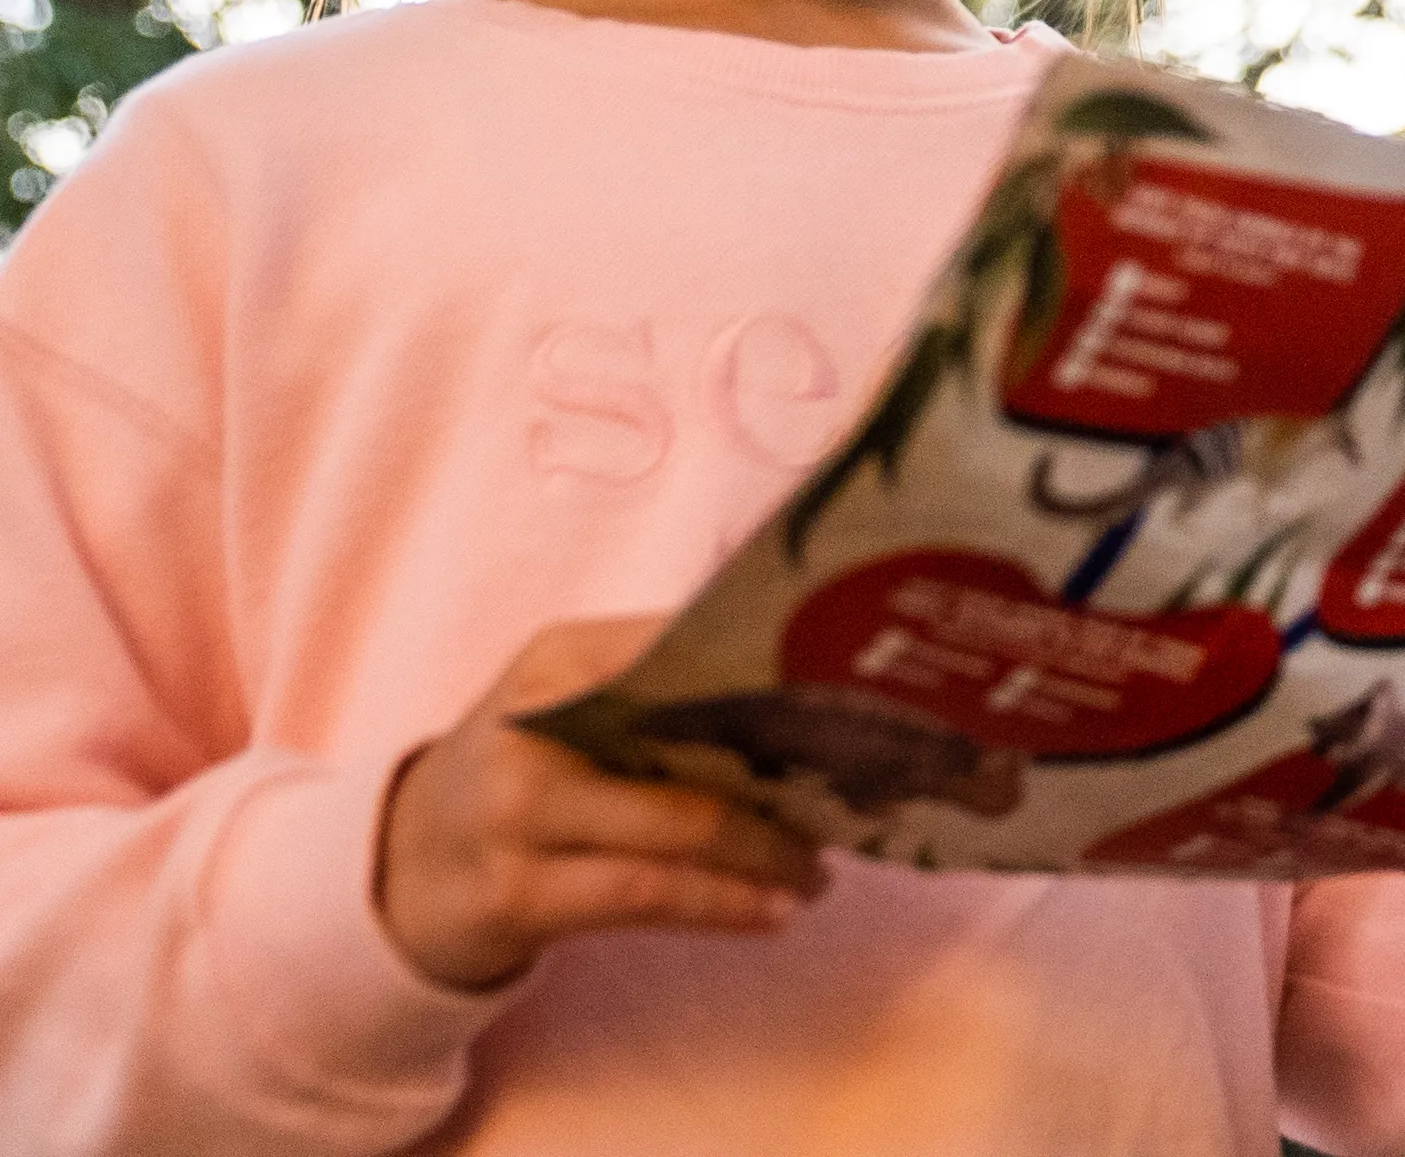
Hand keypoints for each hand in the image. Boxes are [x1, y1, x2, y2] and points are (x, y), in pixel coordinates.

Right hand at [374, 617, 827, 993]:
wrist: (399, 866)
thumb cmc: (525, 777)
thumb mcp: (571, 711)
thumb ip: (665, 692)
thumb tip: (809, 697)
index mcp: (558, 657)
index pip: (683, 645)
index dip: (774, 672)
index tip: (850, 698)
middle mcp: (531, 725)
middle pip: (693, 744)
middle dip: (785, 778)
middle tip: (852, 801)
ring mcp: (516, 813)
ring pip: (680, 830)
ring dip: (767, 855)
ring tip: (819, 872)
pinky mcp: (514, 895)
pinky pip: (647, 896)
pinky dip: (723, 903)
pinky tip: (772, 911)